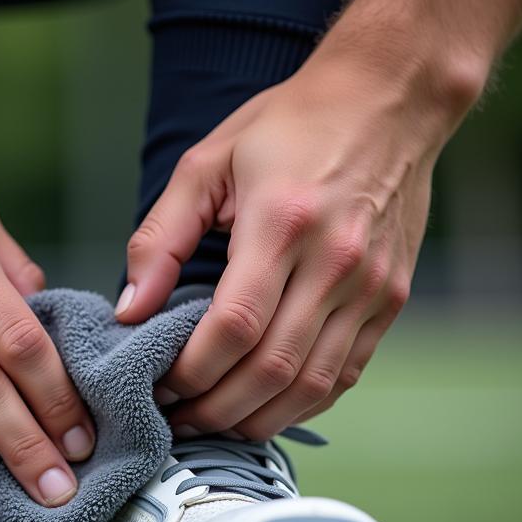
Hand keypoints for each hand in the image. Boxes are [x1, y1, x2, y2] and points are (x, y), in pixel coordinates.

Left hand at [115, 52, 458, 439]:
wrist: (388, 101)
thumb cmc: (290, 126)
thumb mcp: (206, 164)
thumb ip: (160, 239)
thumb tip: (130, 309)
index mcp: (282, 223)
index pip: (232, 327)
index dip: (190, 371)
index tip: (158, 384)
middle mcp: (335, 262)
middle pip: (270, 370)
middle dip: (213, 408)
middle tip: (175, 416)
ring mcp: (370, 287)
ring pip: (310, 386)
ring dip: (256, 419)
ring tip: (212, 421)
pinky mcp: (390, 300)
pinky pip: (344, 374)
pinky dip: (300, 404)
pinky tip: (264, 406)